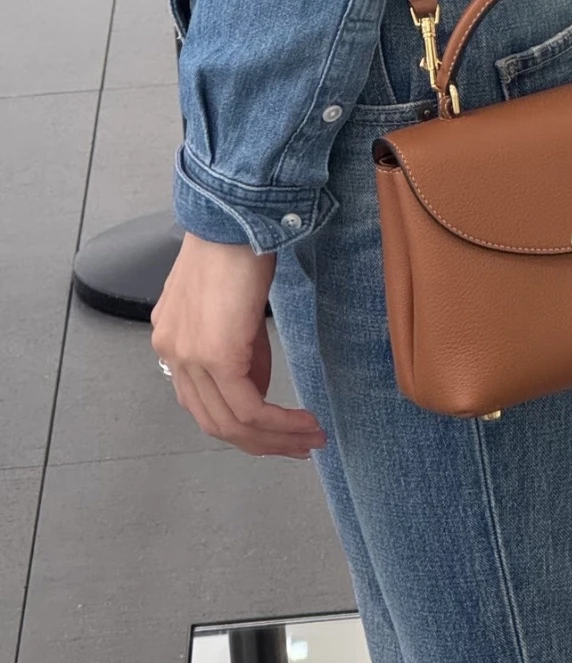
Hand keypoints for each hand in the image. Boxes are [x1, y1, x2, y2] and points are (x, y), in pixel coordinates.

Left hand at [152, 231, 326, 458]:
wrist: (237, 215)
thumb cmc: (238, 243)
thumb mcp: (233, 302)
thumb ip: (237, 343)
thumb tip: (255, 377)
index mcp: (171, 339)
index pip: (202, 401)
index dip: (241, 426)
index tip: (276, 432)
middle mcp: (171, 353)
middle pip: (214, 422)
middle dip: (261, 443)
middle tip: (298, 447)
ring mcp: (188, 357)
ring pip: (231, 423)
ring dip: (275, 439)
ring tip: (310, 439)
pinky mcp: (216, 356)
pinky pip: (248, 408)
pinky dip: (279, 424)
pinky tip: (304, 424)